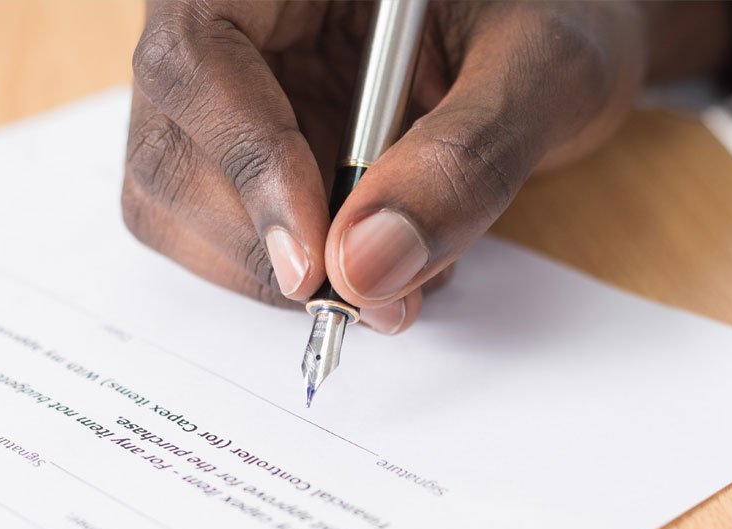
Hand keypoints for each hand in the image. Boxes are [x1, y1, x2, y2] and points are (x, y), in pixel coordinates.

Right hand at [122, 1, 731, 333]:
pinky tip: (370, 258)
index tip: (314, 264)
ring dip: (268, 270)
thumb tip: (367, 269)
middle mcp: (235, 18)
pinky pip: (219, 227)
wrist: (562, 34)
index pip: (199, 56)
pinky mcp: (241, 148)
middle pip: (168, 142)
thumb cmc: (560, 16)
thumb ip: (465, 159)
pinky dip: (286, 272)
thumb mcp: (545, 69)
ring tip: (393, 276)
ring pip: (174, 198)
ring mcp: (229, 88)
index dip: (247, 164)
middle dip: (260, 242)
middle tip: (369, 298)